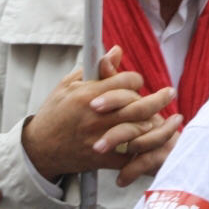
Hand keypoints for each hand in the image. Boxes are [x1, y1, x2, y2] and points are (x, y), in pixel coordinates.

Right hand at [22, 46, 175, 181]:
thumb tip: (117, 50)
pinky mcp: (103, 158)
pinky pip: (132, 154)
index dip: (135, 80)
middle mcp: (96, 117)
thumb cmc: (54, 114)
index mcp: (87, 96)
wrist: (39, 149)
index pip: (126, 82)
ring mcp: (100, 139)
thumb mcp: (68, 85)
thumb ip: (95, 68)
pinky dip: (145, 147)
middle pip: (139, 105)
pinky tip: (154, 139)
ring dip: (156, 122)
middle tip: (170, 93)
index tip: (137, 82)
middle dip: (160, 98)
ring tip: (165, 116)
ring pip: (139, 128)